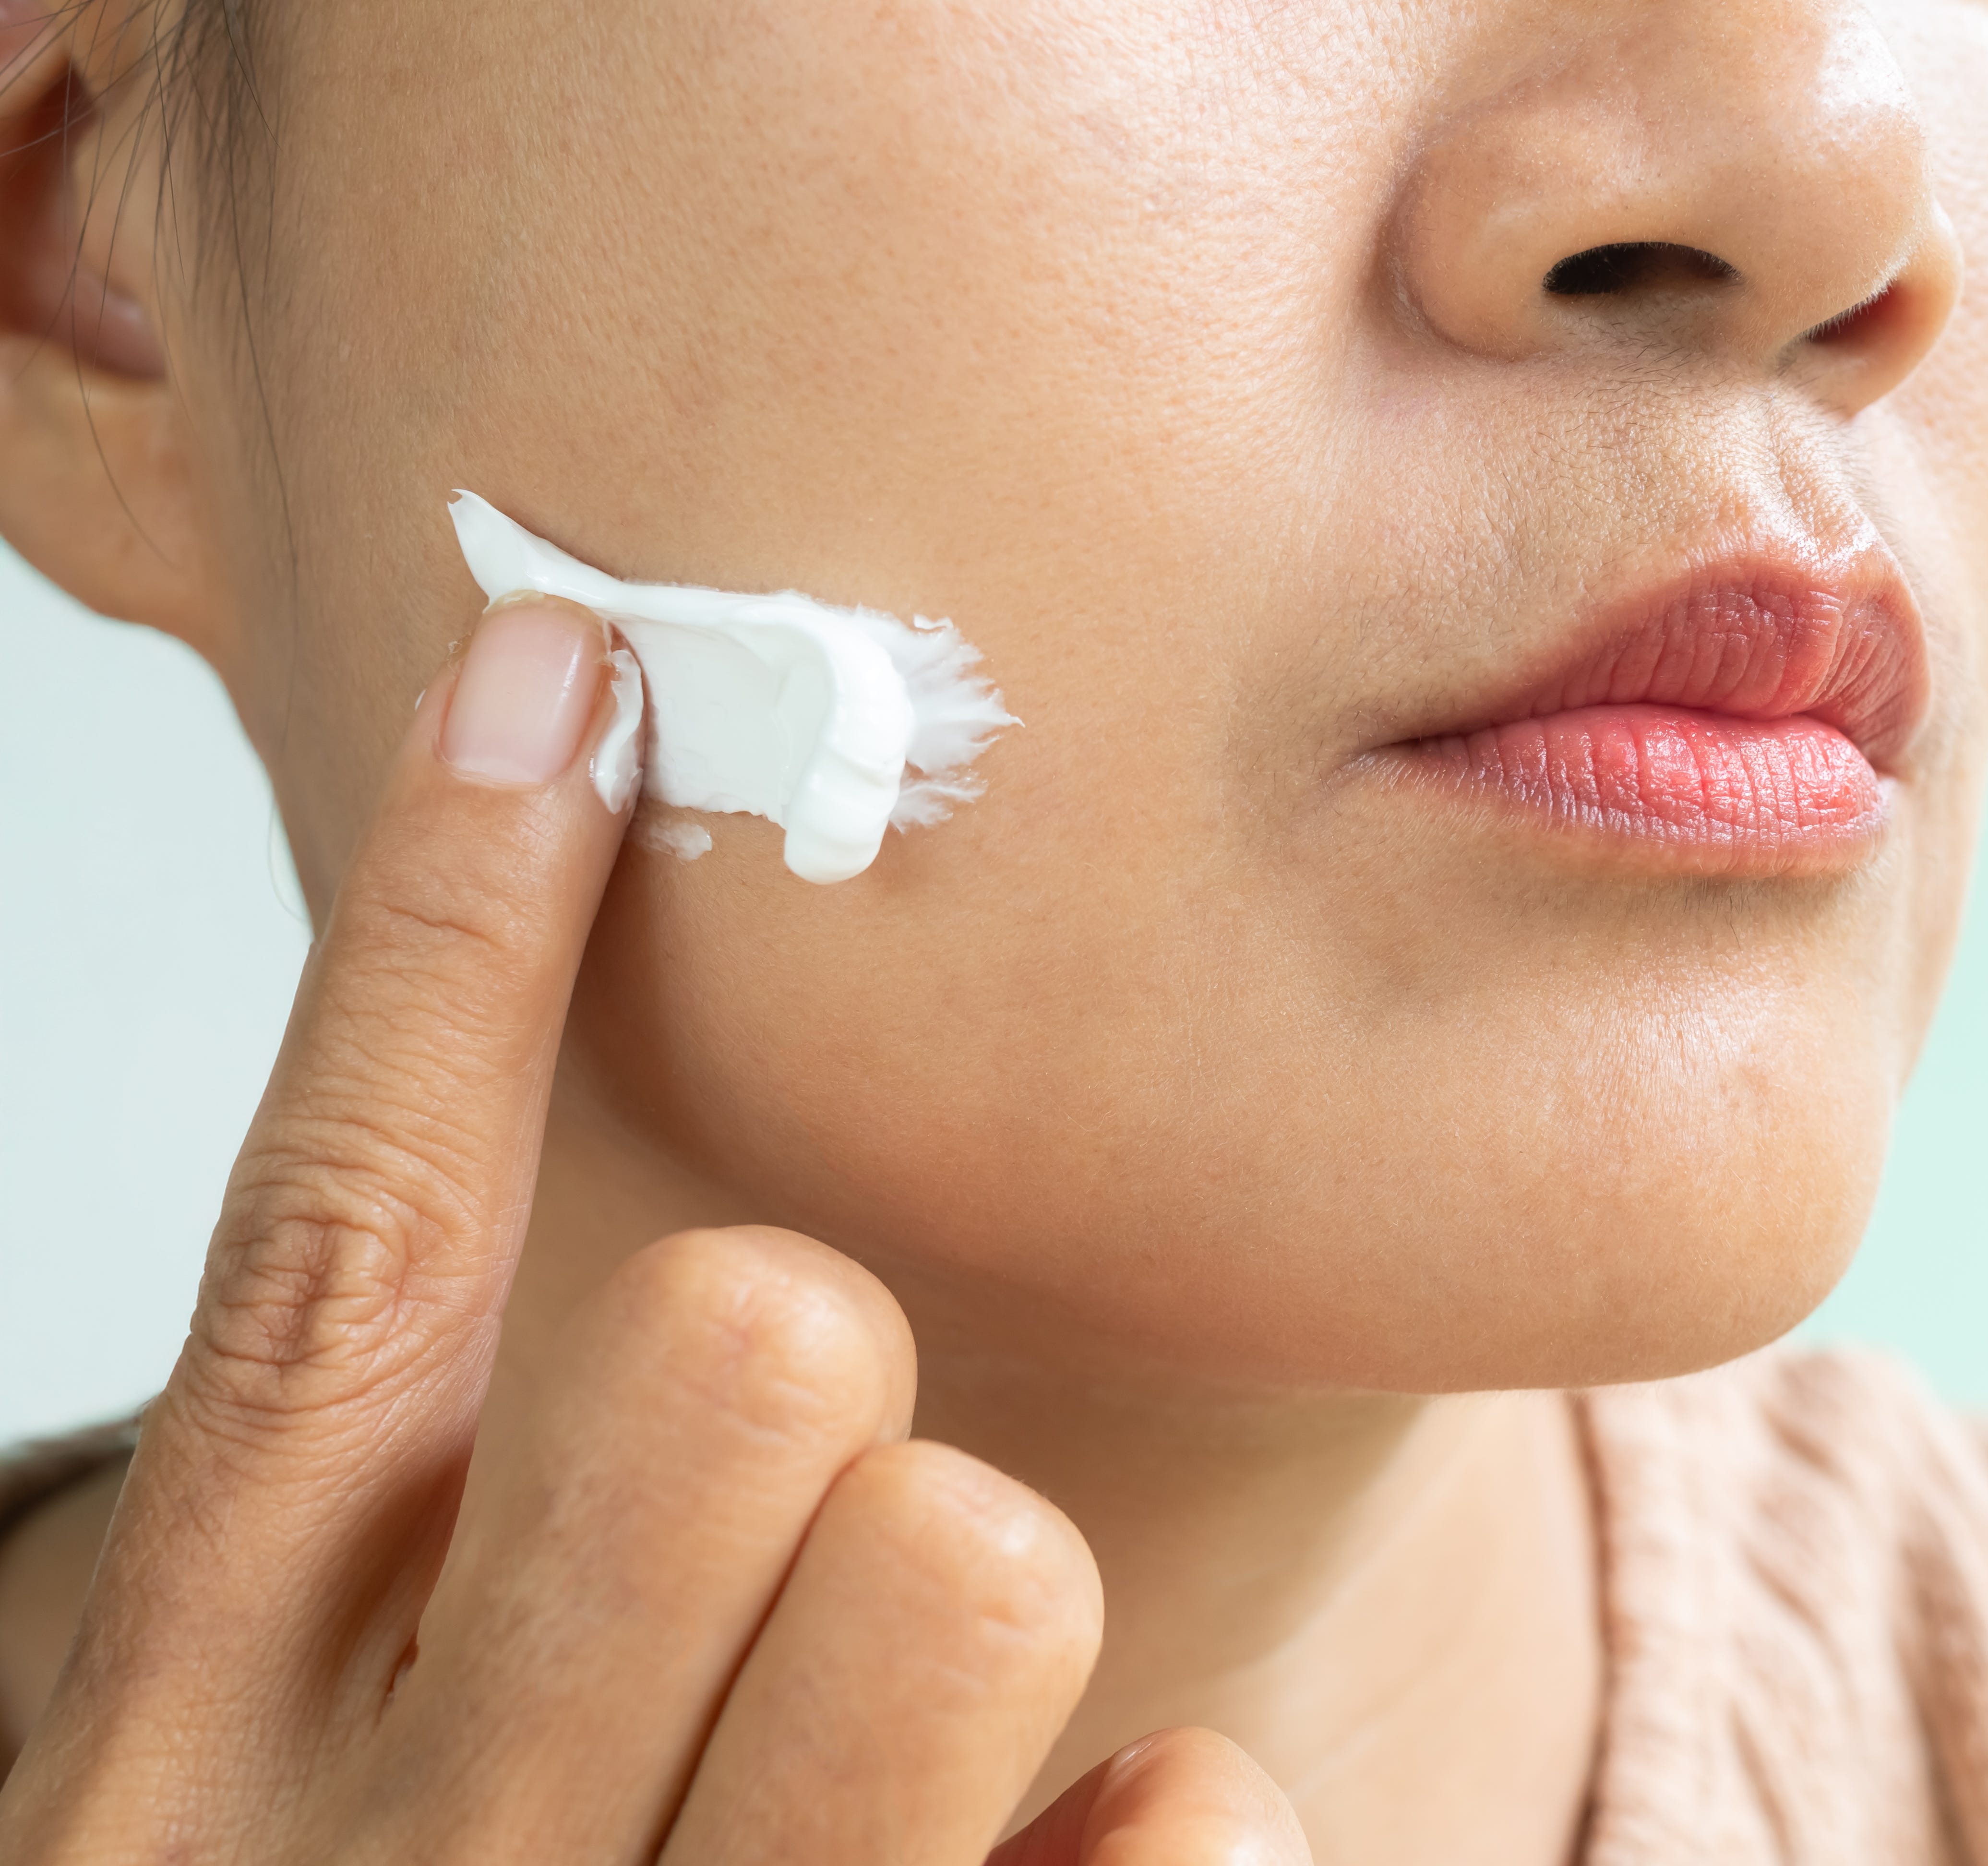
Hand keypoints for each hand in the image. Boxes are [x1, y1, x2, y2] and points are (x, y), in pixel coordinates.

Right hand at [0, 597, 1309, 1863]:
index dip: (446, 934)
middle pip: (724, 1347)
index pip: (330, 1249)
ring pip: (968, 1550)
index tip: (560, 662)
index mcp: (194, 1748)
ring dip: (967, 1606)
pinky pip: (1186, 1822)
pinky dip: (1163, 1844)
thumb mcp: (348, 1779)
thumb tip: (729, 1231)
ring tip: (891, 1760)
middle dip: (797, 1377)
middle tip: (778, 1522)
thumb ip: (457, 1538)